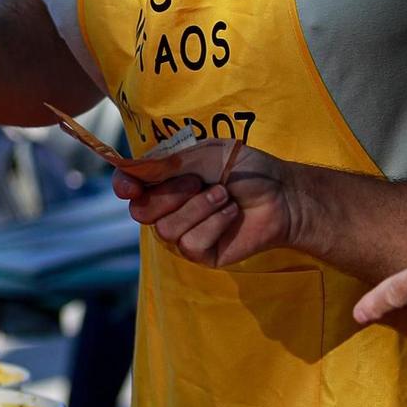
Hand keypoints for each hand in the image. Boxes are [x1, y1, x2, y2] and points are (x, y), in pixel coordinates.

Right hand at [113, 141, 296, 267]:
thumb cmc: (246, 169)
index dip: (124, 187)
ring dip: (200, 208)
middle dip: (172, 194)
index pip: (130, 187)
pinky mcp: (202, 253)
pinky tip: (232, 215)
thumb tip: (130, 170)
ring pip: (166, 230)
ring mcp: (184, 233)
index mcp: (166, 180)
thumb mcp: (205, 153)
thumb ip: (167, 162)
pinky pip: (191, 244)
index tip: (130, 187)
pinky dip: (214, 224)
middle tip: (201, 182)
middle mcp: (169, 208)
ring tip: (226, 197)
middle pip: (141, 211)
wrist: (282, 193)